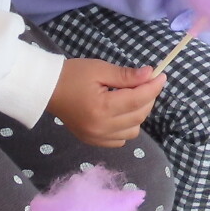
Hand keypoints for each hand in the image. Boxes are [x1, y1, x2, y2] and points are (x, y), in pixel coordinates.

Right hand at [46, 57, 164, 147]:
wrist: (47, 89)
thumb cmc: (72, 74)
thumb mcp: (99, 69)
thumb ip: (126, 75)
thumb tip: (150, 75)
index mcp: (102, 108)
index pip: (137, 99)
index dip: (153, 87)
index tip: (161, 75)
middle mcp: (101, 127)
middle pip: (138, 115)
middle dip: (147, 97)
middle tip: (146, 81)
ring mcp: (97, 138)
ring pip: (133, 130)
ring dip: (138, 113)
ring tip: (131, 96)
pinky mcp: (93, 141)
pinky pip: (121, 139)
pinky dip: (127, 126)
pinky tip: (121, 112)